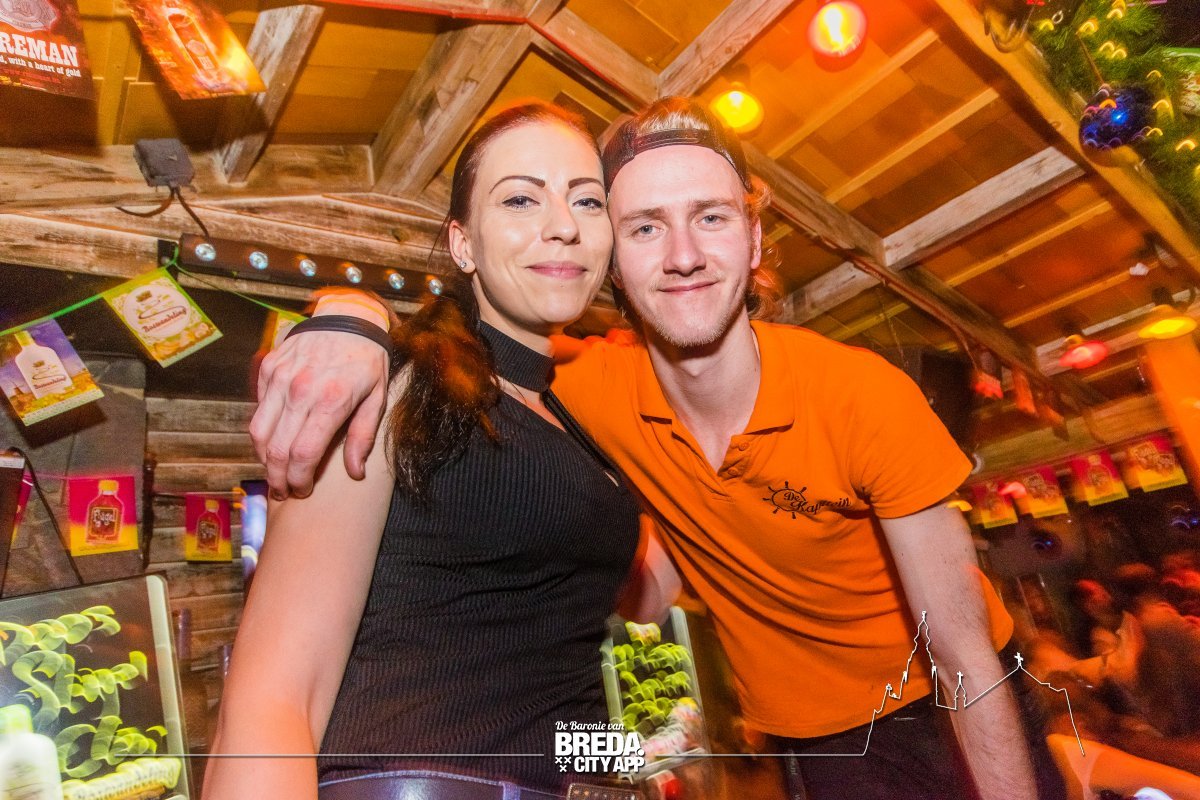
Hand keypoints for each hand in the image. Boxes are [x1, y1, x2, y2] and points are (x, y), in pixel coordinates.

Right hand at [251, 312, 389, 498]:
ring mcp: (281, 377)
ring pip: (259, 431)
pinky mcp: (269, 368)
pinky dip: (263, 429)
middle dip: (277, 478)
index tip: (302, 491)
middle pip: (276, 449)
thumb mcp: (377, 397)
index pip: (303, 454)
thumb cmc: (367, 360)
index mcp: (332, 400)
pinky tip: (275, 439)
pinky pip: (259, 408)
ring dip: (263, 458)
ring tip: (274, 472)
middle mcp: (301, 389)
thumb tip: (355, 472)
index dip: (299, 480)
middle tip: (283, 490)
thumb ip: (363, 436)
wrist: (348, 317)